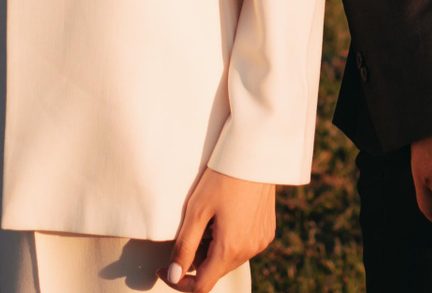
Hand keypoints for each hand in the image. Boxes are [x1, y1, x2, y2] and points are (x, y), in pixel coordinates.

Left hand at [163, 169, 273, 291]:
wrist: (255, 153)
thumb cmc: (222, 177)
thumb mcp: (196, 210)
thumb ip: (185, 246)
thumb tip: (174, 276)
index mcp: (230, 249)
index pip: (201, 286)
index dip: (178, 282)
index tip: (164, 267)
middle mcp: (250, 251)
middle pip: (215, 271)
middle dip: (197, 259)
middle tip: (190, 228)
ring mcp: (261, 242)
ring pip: (229, 260)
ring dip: (213, 249)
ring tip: (210, 217)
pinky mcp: (267, 232)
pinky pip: (243, 247)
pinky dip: (229, 240)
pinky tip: (226, 214)